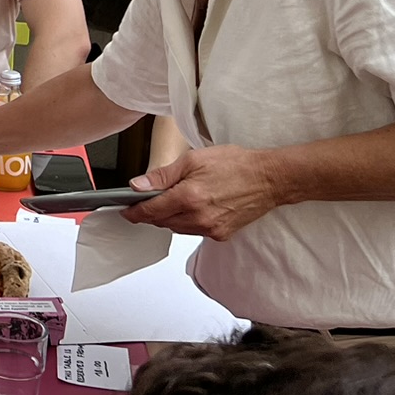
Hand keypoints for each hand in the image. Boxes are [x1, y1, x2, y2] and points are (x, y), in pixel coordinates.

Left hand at [124, 145, 285, 240]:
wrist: (269, 178)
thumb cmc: (235, 164)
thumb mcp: (192, 160)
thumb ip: (162, 176)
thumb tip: (138, 185)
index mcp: (188, 198)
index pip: (150, 211)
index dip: (134, 212)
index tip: (125, 210)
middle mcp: (199, 218)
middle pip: (162, 222)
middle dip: (151, 212)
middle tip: (147, 199)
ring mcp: (211, 229)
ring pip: (177, 228)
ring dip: (168, 217)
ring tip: (173, 199)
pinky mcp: (221, 235)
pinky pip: (193, 231)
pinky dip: (186, 222)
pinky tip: (191, 207)